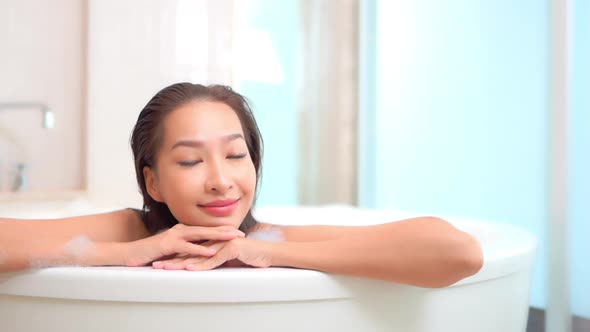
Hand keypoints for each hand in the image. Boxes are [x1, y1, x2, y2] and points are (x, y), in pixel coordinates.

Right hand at [123, 224, 244, 266]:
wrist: (130, 254)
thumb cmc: (152, 254)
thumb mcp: (173, 251)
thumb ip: (186, 249)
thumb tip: (199, 253)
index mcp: (183, 231)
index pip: (207, 230)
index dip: (223, 231)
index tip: (238, 232)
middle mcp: (181, 230)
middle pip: (207, 229)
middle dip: (226, 231)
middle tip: (242, 233)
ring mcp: (174, 236)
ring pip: (200, 235)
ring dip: (218, 237)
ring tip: (233, 239)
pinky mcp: (168, 244)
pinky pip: (187, 247)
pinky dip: (199, 249)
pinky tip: (211, 252)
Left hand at [151, 237, 272, 270]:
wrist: (270, 253)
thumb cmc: (253, 256)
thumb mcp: (231, 259)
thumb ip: (219, 260)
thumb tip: (209, 267)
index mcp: (214, 243)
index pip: (191, 250)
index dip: (176, 256)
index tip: (162, 262)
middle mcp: (216, 241)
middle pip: (190, 251)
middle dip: (172, 258)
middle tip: (156, 265)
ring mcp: (223, 244)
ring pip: (197, 255)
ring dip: (180, 262)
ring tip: (166, 268)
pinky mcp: (231, 250)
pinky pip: (213, 259)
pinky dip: (200, 265)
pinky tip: (189, 268)